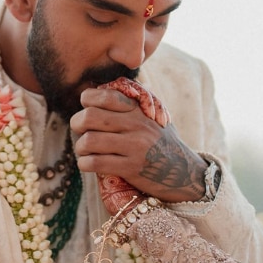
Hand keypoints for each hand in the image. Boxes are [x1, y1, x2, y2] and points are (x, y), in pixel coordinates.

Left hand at [71, 79, 208, 204]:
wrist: (184, 172)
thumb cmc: (162, 144)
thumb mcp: (154, 117)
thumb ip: (133, 104)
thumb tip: (100, 90)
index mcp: (139, 110)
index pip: (103, 96)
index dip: (88, 102)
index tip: (91, 112)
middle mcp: (137, 125)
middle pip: (88, 117)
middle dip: (77, 125)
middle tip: (82, 132)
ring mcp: (135, 146)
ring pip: (88, 141)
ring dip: (81, 149)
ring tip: (88, 152)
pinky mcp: (131, 167)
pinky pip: (94, 163)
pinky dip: (85, 164)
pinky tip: (91, 164)